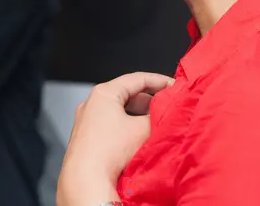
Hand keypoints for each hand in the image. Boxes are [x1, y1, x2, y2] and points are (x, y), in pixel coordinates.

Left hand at [56, 72, 174, 205]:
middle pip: (127, 94)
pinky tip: (139, 138)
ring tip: (155, 123)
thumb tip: (168, 111)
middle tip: (167, 105)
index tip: (173, 85)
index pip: (137, 78)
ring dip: (138, 116)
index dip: (159, 81)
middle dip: (149, 100)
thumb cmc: (108, 151)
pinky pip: (111, 126)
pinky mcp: (86, 138)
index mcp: (103, 93)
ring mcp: (86, 121)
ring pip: (119, 112)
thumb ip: (158, 115)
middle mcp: (91, 104)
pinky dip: (127, 127)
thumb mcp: (143, 129)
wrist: (85, 180)